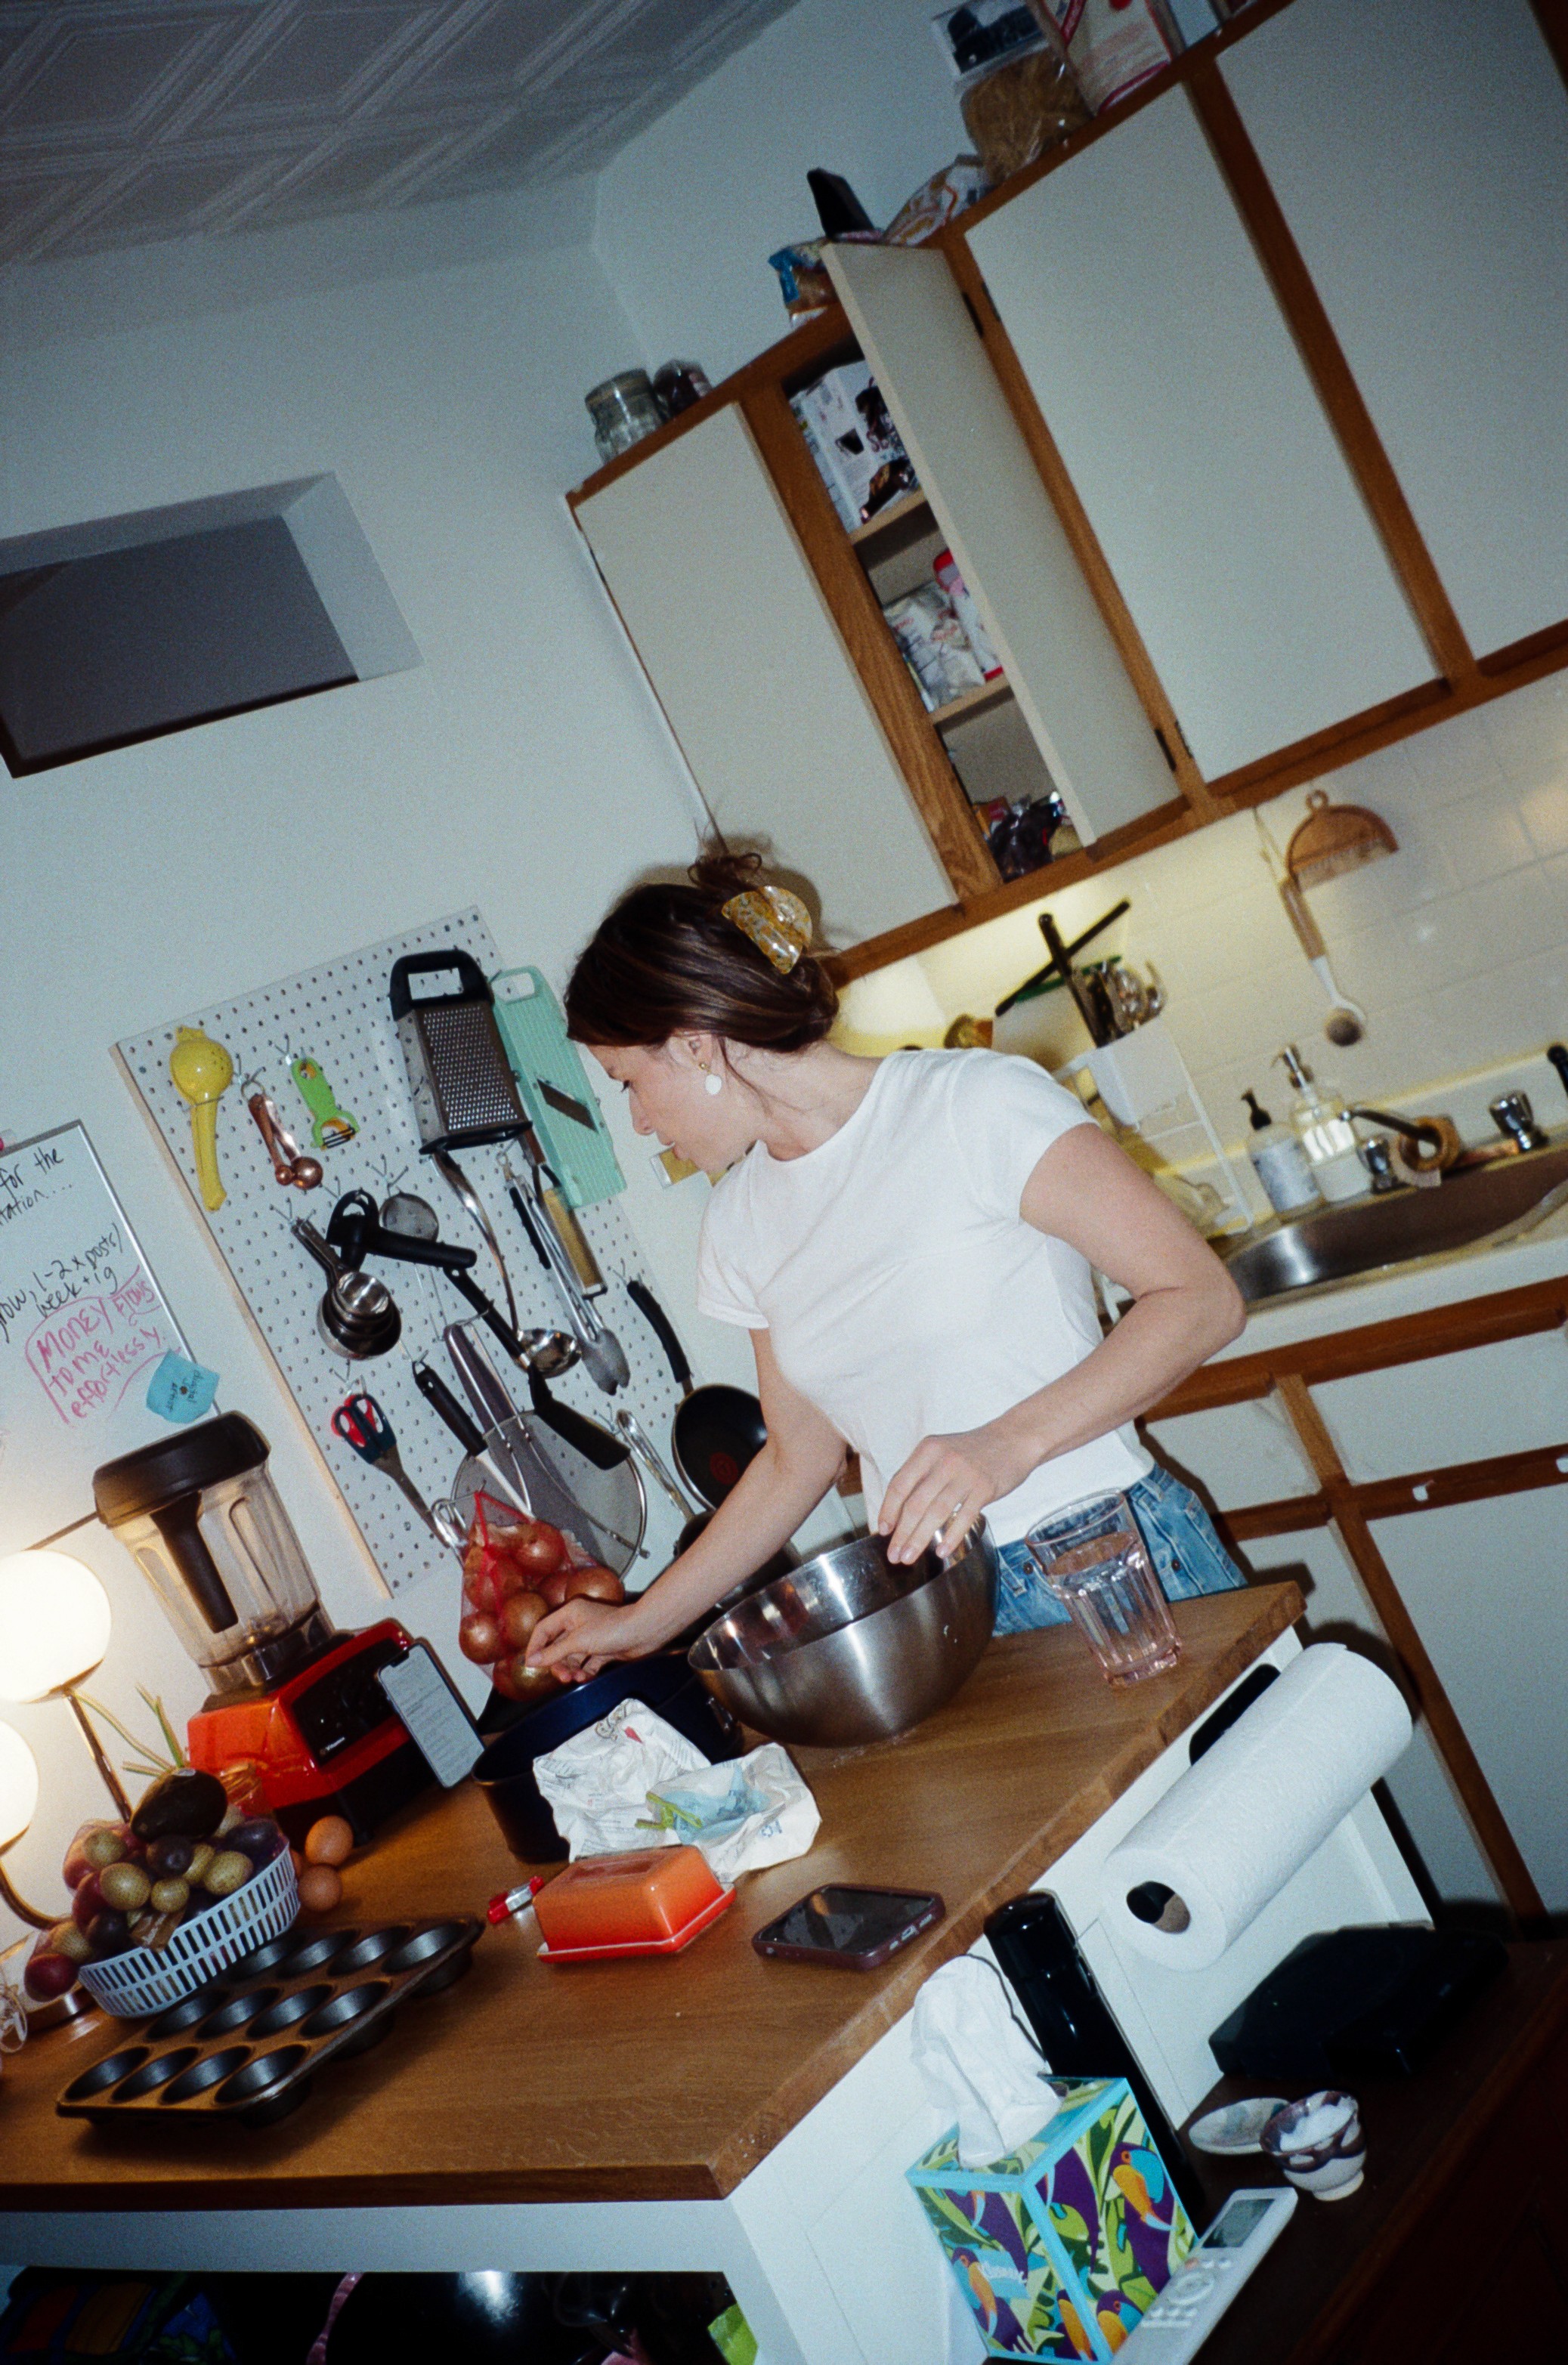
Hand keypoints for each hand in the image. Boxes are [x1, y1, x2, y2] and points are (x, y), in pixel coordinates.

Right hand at [526, 1594, 656, 1682]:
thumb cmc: (613, 1628)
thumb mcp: (578, 1641)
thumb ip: (554, 1652)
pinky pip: (587, 1663)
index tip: (530, 1664)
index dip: (535, 1646)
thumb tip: (532, 1661)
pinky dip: (585, 1671)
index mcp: (570, 1613)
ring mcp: (591, 1637)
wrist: (644, 1632)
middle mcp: (579, 1623)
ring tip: (576, 1678)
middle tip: (561, 1676)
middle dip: (557, 1663)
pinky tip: (586, 1677)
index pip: (544, 1629)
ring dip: (572, 1669)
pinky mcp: (603, 1649)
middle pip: (557, 1646)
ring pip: (572, 1657)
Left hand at [877, 1415, 1039, 1564]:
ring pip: (936, 1513)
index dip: (888, 1510)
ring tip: (909, 1557)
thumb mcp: (942, 1451)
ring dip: (919, 1539)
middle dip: (901, 1533)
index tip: (883, 1531)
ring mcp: (965, 1474)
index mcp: (927, 1450)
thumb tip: (899, 1511)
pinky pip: (964, 1518)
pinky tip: (942, 1552)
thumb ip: (922, 1475)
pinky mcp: (985, 1488)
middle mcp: (943, 1461)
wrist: (1014, 1438)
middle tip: (894, 1554)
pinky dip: (951, 1537)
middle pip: (915, 1504)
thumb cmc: (974, 1450)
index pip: (899, 1484)